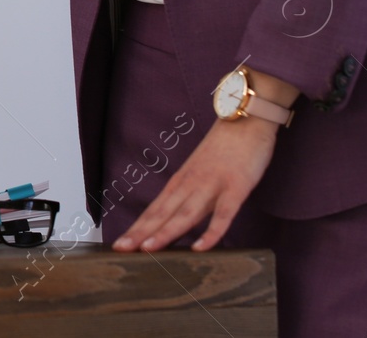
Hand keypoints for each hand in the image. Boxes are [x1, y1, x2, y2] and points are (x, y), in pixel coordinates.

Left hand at [112, 115, 275, 251]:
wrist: (246, 117)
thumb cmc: (225, 147)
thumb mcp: (201, 171)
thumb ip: (191, 193)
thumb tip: (178, 216)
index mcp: (181, 181)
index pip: (155, 209)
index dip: (137, 228)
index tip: (120, 244)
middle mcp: (191, 183)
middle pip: (163, 213)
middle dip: (141, 232)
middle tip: (121, 249)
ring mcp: (212, 184)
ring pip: (185, 213)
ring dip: (166, 232)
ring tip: (148, 249)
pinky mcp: (236, 186)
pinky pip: (224, 213)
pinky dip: (212, 231)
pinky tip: (201, 247)